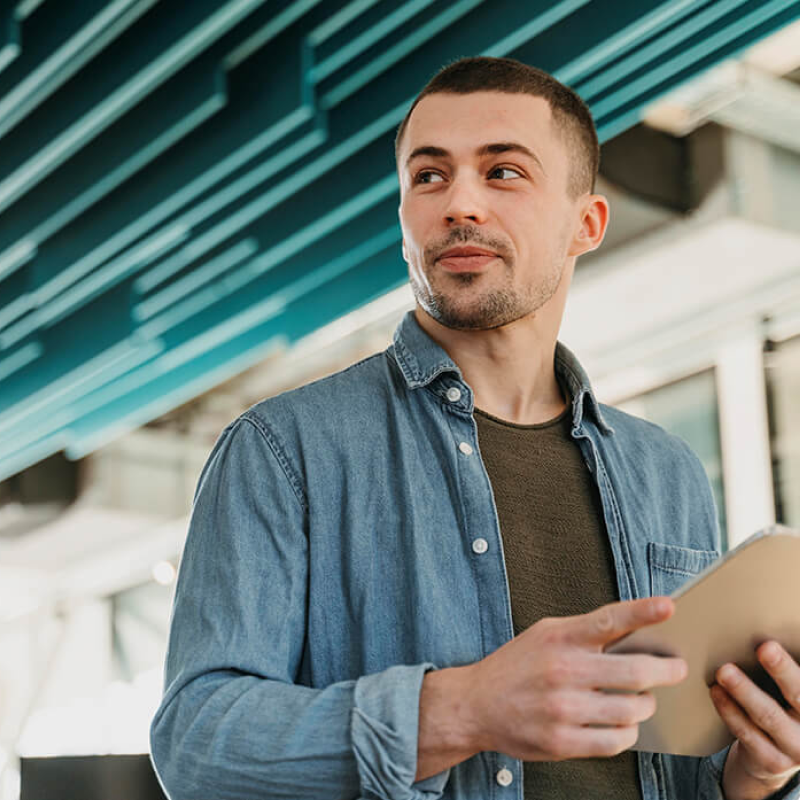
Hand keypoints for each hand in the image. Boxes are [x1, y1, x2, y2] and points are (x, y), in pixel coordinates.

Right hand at [464, 596, 687, 760]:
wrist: (475, 704)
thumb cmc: (517, 666)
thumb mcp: (545, 635)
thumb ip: (585, 633)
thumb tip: (639, 635)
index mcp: (559, 637)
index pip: (608, 620)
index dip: (642, 612)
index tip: (669, 606)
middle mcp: (563, 670)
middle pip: (635, 671)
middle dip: (666, 670)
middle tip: (676, 668)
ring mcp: (563, 708)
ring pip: (633, 709)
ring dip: (645, 705)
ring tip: (641, 699)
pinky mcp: (562, 741)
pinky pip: (617, 740)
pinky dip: (628, 732)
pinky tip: (622, 723)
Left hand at [710, 642, 799, 799]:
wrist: (774, 752)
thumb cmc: (781, 704)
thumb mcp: (788, 687)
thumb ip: (782, 669)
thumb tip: (765, 631)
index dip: (794, 666)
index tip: (777, 644)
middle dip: (783, 670)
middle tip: (764, 647)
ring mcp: (795, 747)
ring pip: (769, 716)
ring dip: (745, 691)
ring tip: (725, 671)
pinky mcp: (772, 761)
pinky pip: (748, 734)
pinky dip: (730, 711)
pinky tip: (717, 692)